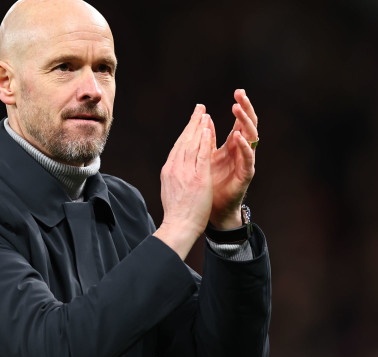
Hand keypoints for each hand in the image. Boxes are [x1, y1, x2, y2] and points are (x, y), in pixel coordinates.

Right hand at [153, 104, 215, 259]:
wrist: (179, 226)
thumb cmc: (177, 214)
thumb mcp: (171, 190)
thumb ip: (175, 177)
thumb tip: (175, 169)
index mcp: (169, 171)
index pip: (178, 147)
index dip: (186, 132)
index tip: (193, 122)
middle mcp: (175, 168)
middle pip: (184, 141)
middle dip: (192, 123)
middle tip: (199, 109)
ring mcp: (185, 172)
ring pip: (192, 144)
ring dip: (199, 127)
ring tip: (205, 113)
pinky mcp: (197, 177)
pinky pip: (201, 154)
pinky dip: (204, 140)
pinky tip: (208, 128)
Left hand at [209, 89, 258, 228]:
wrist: (212, 208)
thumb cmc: (211, 183)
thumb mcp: (207, 155)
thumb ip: (208, 138)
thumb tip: (205, 117)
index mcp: (233, 145)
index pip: (240, 121)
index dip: (241, 106)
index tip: (238, 91)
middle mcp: (242, 151)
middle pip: (249, 125)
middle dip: (246, 109)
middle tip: (241, 94)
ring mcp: (245, 162)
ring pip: (252, 138)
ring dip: (244, 123)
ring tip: (237, 109)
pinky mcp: (245, 175)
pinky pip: (248, 159)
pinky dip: (244, 147)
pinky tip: (238, 137)